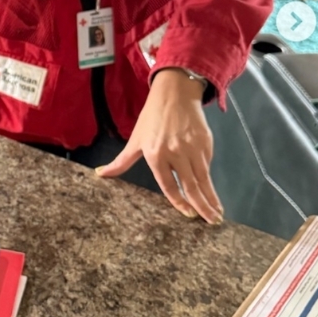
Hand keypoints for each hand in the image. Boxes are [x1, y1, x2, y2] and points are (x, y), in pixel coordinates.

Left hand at [95, 68, 224, 224]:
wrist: (174, 94)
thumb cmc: (151, 118)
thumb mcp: (135, 139)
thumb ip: (121, 161)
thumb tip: (100, 174)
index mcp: (155, 153)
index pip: (168, 184)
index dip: (179, 202)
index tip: (188, 215)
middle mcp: (175, 152)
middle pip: (190, 185)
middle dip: (202, 206)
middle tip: (212, 222)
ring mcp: (192, 148)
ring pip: (203, 179)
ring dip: (212, 198)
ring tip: (217, 214)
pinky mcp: (205, 143)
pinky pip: (207, 165)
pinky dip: (209, 179)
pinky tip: (212, 191)